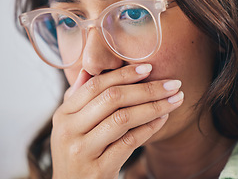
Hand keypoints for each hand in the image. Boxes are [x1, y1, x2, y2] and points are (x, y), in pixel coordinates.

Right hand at [51, 64, 183, 178]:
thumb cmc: (77, 153)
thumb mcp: (70, 125)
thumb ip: (78, 98)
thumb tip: (88, 70)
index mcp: (63, 114)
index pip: (96, 85)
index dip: (124, 74)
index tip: (149, 68)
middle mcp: (69, 130)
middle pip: (112, 99)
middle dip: (147, 88)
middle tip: (173, 84)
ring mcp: (82, 151)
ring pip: (123, 119)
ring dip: (154, 106)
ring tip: (175, 99)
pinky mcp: (98, 170)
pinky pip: (129, 142)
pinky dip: (149, 128)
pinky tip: (163, 119)